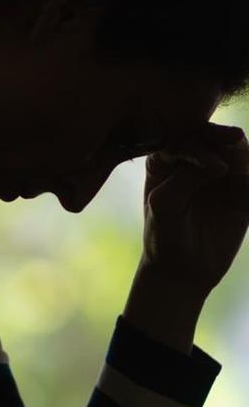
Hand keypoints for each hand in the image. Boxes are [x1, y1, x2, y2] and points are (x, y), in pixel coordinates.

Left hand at [141, 123, 248, 294]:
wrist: (183, 269)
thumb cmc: (165, 234)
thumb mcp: (166, 204)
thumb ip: (186, 178)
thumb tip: (220, 163)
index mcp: (166, 159)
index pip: (182, 139)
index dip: (198, 146)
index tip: (213, 165)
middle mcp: (192, 160)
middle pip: (211, 137)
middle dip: (223, 137)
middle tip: (235, 140)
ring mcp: (218, 173)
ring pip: (236, 151)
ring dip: (242, 152)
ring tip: (242, 171)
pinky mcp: (240, 190)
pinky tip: (248, 185)